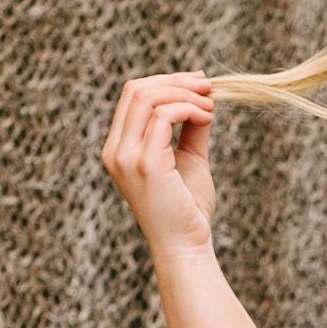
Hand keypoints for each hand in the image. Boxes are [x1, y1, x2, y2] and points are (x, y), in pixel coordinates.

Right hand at [101, 72, 216, 255]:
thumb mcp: (189, 158)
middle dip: (176, 81)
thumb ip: (190, 127)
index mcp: (118, 148)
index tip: (199, 84)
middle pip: (136, 90)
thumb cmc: (188, 208)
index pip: (132, 96)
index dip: (166, 82)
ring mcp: (125, 157)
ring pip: (148, 97)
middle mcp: (115, 151)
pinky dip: (189, 109)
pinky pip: (163, 116)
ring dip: (186, 95)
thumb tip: (201, 95)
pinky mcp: (145, 163)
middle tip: (208, 87)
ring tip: (211, 107)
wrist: (187, 246)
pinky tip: (207, 118)